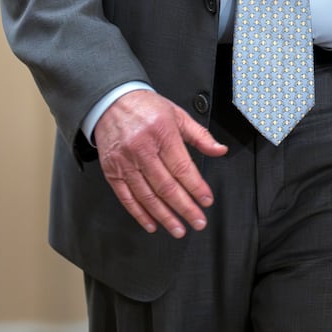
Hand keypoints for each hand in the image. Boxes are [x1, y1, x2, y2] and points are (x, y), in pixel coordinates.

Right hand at [93, 89, 228, 236]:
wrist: (111, 102)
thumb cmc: (146, 108)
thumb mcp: (177, 115)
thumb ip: (200, 136)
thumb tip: (220, 150)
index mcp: (162, 134)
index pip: (182, 168)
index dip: (196, 188)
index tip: (207, 201)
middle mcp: (142, 149)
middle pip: (166, 186)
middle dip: (184, 208)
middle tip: (197, 222)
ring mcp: (125, 162)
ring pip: (147, 196)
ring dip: (164, 216)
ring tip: (178, 229)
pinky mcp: (111, 171)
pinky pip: (126, 197)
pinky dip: (139, 214)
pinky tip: (152, 224)